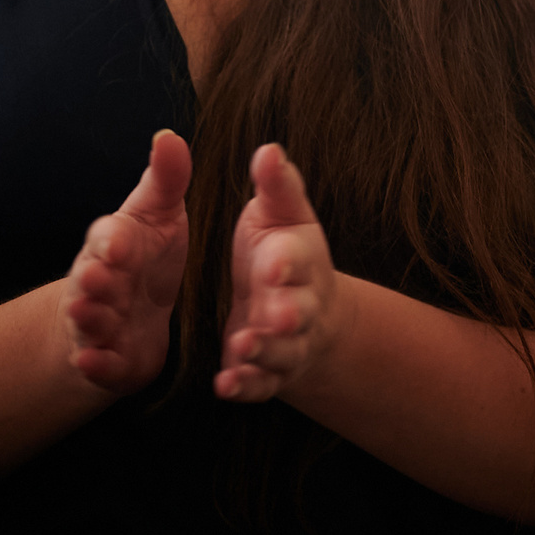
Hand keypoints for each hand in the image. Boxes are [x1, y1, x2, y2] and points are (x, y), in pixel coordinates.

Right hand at [62, 131, 190, 393]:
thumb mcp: (160, 216)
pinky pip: (99, 365)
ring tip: (90, 316)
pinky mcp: (109, 360)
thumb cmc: (145, 257)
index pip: (109, 237)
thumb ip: (167, 180)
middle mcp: (99, 283)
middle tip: (99, 278)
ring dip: (89, 318)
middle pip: (90, 279)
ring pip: (89, 320)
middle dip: (93, 279)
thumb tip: (169, 135)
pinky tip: (92, 364)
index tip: (120, 242)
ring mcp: (99, 322)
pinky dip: (95, 365)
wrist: (125, 316)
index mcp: (115, 245)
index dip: (113, 240)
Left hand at [217, 144, 347, 402]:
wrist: (308, 312)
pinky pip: (259, 384)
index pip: (296, 259)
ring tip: (241, 349)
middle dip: (285, 315)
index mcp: (298, 261)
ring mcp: (285, 343)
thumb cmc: (284, 254)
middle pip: (296, 312)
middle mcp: (298, 305)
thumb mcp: (281, 215)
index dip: (285, 262)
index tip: (271, 263)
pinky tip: (225, 386)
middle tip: (271, 316)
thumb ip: (276, 186)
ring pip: (279, 352)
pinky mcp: (267, 372)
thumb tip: (268, 148)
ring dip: (262, 352)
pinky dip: (245, 386)